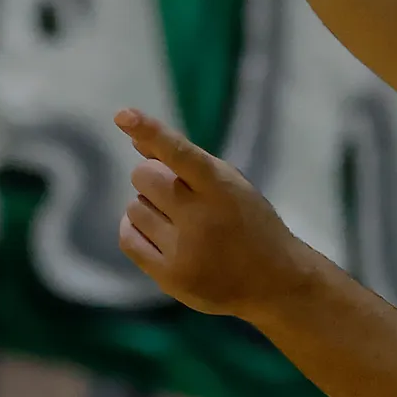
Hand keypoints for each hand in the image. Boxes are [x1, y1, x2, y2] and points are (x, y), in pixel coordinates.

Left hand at [117, 109, 314, 320]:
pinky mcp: (170, 277)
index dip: (150, 131)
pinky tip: (158, 234)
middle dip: (154, 180)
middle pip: (144, 177)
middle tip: (178, 196)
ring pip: (134, 207)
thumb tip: (135, 139)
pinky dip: (136, 229)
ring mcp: (184, 250)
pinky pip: (128, 238)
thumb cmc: (249, 224)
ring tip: (177, 222)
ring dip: (149, 208)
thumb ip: (185, 161)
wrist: (273, 281)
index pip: (179, 152)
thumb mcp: (230, 185)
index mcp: (222, 188)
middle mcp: (202, 218)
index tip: (123, 116)